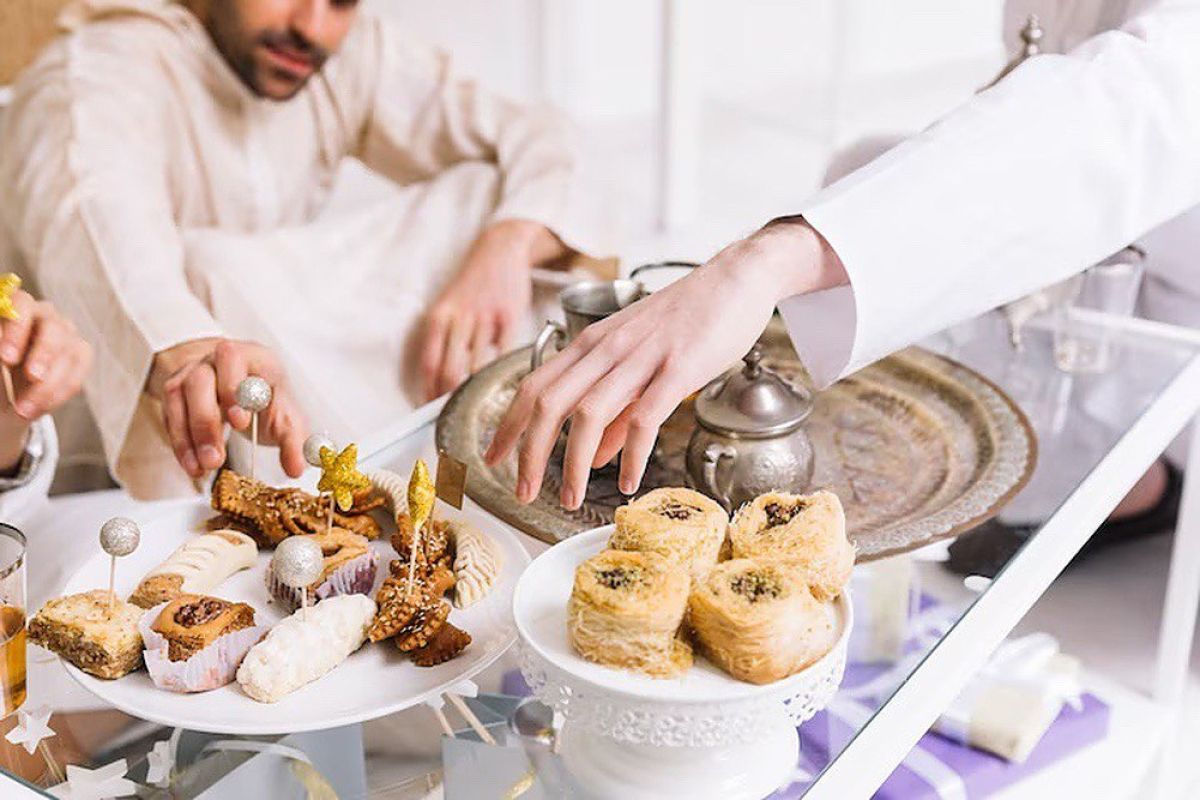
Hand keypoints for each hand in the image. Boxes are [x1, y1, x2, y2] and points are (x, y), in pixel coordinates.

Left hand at [0, 291, 93, 470]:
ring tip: (25, 410)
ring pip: (69, 354)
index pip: (21, 304)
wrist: (8, 396)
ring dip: (49, 385)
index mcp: (16, 308)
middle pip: (53, 327)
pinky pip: (78, 373)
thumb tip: (4, 357)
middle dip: (44, 354)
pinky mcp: (81, 353)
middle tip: (32, 377)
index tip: (6, 358)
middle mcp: (44, 315)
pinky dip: (59, 394)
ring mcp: (66, 333)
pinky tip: (40, 409)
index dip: (16, 329)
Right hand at [147, 338, 307, 479]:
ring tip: (206, 467)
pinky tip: (194, 467)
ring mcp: (190, 374)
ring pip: (180, 398)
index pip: (234, 361)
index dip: (234, 389)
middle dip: (206, 421)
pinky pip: (171, 418)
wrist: (241, 390)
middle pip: (201, 380)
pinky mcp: (175, 395)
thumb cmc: (266, 397)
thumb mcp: (285, 415)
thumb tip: (296, 468)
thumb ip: (292, 441)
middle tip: (217, 457)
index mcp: (249, 356)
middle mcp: (214, 360)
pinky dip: (181, 445)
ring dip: (190, 437)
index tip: (240, 421)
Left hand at [420, 220, 567, 400]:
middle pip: (450, 370)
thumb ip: (443, 340)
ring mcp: (484, 318)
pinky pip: (504, 353)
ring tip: (481, 409)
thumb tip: (439, 383)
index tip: (429, 414)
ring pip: (477, 366)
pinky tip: (501, 385)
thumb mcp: (448, 307)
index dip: (428, 394)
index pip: (429, 365)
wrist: (500, 249)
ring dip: (478, 391)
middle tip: (457, 419)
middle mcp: (458, 318)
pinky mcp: (509, 316)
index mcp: (438, 318)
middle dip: (452, 400)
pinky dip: (501, 373)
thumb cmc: (472, 285)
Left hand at [484, 219, 846, 507]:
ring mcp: (641, 356)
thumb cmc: (689, 319)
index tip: (491, 458)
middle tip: (522, 492)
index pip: (535, 386)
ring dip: (572, 463)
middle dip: (528, 453)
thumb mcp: (640, 358)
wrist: (737, 277)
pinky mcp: (678, 367)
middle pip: (549, 403)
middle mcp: (607, 348)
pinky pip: (644, 417)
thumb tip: (593, 454)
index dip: (508, 425)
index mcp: (592, 343)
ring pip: (588, 413)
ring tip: (568, 499)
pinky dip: (630, 455)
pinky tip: (625, 483)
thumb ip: (615, 409)